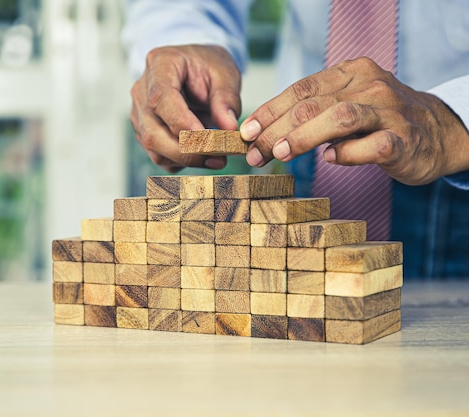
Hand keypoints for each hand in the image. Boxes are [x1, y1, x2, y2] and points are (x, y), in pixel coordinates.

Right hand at [130, 45, 241, 172]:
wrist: (196, 68)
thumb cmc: (208, 66)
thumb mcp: (225, 73)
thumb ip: (227, 99)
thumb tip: (228, 129)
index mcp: (159, 65)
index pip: (161, 99)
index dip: (182, 123)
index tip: (208, 139)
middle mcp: (141, 91)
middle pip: (153, 132)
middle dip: (186, 151)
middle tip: (218, 157)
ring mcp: (139, 114)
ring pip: (154, 148)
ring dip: (186, 159)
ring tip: (217, 157)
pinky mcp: (144, 132)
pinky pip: (159, 155)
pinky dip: (182, 161)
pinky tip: (203, 155)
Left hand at [240, 57, 468, 184]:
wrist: (439, 132)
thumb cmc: (380, 120)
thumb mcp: (346, 103)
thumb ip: (313, 111)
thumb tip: (263, 132)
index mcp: (351, 73)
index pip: (300, 89)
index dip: (269, 111)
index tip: (245, 132)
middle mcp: (370, 87)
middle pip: (312, 105)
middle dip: (275, 130)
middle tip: (253, 154)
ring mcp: (389, 112)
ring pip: (339, 118)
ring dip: (302, 137)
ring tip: (278, 154)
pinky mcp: (404, 140)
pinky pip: (372, 146)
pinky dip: (348, 153)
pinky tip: (331, 159)